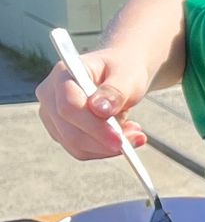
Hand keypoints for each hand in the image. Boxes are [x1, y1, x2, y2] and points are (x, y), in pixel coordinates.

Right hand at [36, 45, 151, 158]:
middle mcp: (50, 96)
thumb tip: (100, 110)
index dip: (94, 127)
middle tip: (138, 139)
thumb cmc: (124, 71)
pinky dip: (105, 148)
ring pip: (76, 146)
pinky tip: (123, 135)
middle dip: (105, 142)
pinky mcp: (60, 132)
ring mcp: (52, 116)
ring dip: (108, 147)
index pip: (69, 107)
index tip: (120, 140)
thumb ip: (115, 91)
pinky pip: (82, 150)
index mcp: (62, 74)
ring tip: (134, 132)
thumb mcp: (127, 76)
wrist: (122, 74)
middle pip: (70, 132)